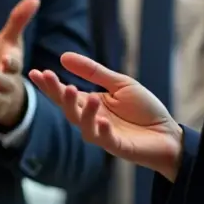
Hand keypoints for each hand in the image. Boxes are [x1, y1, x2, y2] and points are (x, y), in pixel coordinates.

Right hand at [29, 52, 183, 180]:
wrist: (169, 134)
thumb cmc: (144, 109)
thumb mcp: (120, 83)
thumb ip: (93, 72)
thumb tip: (63, 56)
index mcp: (90, 103)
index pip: (64, 94)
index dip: (49, 85)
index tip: (34, 72)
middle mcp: (92, 119)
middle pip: (68, 109)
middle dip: (57, 94)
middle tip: (50, 77)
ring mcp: (103, 134)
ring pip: (83, 125)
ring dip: (81, 111)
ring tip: (82, 93)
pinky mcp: (117, 146)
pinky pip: (105, 139)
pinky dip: (102, 130)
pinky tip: (103, 120)